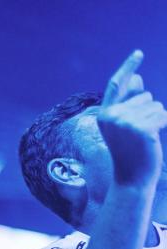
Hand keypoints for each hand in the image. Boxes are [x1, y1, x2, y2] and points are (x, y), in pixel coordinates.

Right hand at [97, 50, 166, 188]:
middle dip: (149, 111)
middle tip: (139, 135)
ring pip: (156, 105)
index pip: (117, 84)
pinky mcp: (142, 129)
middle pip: (145, 96)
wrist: (132, 179)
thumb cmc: (131, 152)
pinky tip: (152, 140)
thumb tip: (138, 78)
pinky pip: (163, 116)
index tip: (139, 53)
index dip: (128, 67)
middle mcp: (112, 116)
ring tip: (145, 139)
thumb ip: (130, 102)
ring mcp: (126, 123)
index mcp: (104, 115)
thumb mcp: (127, 125)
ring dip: (157, 120)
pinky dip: (163, 126)